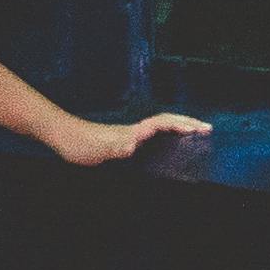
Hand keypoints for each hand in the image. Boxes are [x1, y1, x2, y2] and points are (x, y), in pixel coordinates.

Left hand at [45, 110, 210, 169]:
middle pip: (166, 121)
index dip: (181, 124)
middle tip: (208, 128)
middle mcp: (133, 131)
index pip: (162, 123)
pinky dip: (166, 135)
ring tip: (196, 133)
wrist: (61, 135)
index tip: (199, 129)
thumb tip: (134, 146)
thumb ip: (117, 146)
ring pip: (160, 126)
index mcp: (132, 132)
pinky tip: (167, 144)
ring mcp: (129, 135)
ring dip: (179, 127)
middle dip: (188, 123)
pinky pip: (152, 135)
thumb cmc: (78, 143)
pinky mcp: (123, 141)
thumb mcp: (98, 148)